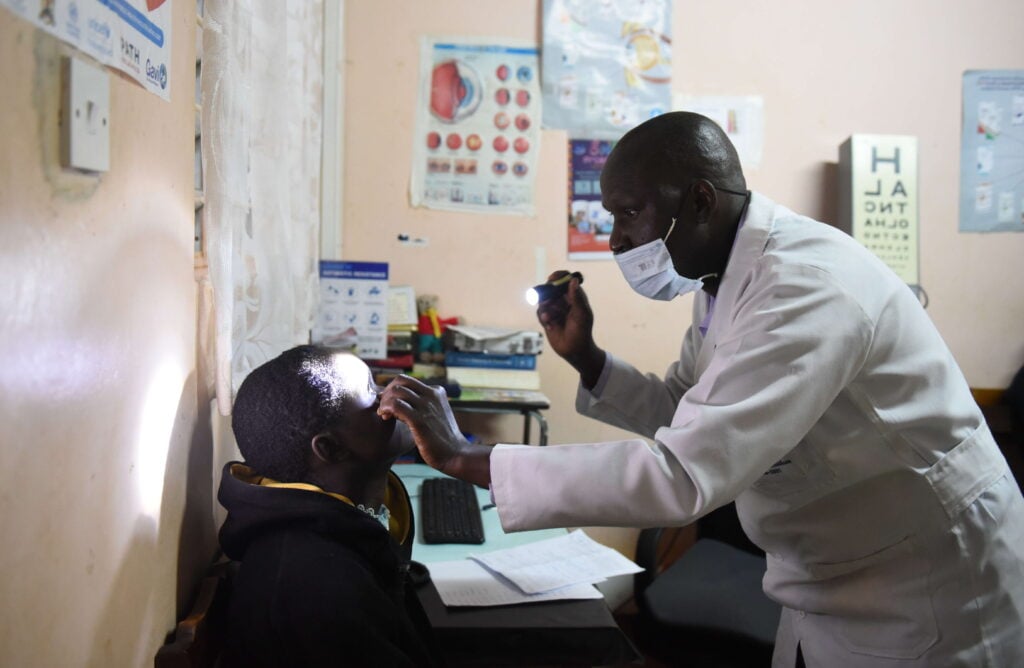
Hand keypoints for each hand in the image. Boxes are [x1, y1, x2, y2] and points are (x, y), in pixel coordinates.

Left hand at [378, 375, 490, 485]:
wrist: (455, 455)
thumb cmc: (443, 439)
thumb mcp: (436, 415)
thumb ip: (423, 406)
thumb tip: (402, 403)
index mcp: (437, 392)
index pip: (408, 381)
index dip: (394, 390)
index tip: (389, 403)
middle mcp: (432, 395)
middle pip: (400, 381)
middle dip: (387, 392)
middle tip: (383, 407)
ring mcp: (426, 406)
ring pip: (396, 391)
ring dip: (384, 401)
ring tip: (384, 414)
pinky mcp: (419, 420)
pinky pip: (396, 405)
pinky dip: (386, 408)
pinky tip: (384, 417)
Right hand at [536, 271, 605, 387]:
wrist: (574, 350)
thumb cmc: (582, 332)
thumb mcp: (582, 314)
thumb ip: (577, 298)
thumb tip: (573, 280)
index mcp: (575, 296)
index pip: (565, 280)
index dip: (558, 276)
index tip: (552, 279)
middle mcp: (563, 300)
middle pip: (550, 288)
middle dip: (546, 294)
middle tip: (546, 302)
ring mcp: (554, 309)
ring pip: (543, 300)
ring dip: (545, 308)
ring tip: (549, 319)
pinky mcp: (547, 318)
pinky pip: (540, 312)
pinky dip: (543, 317)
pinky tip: (550, 326)